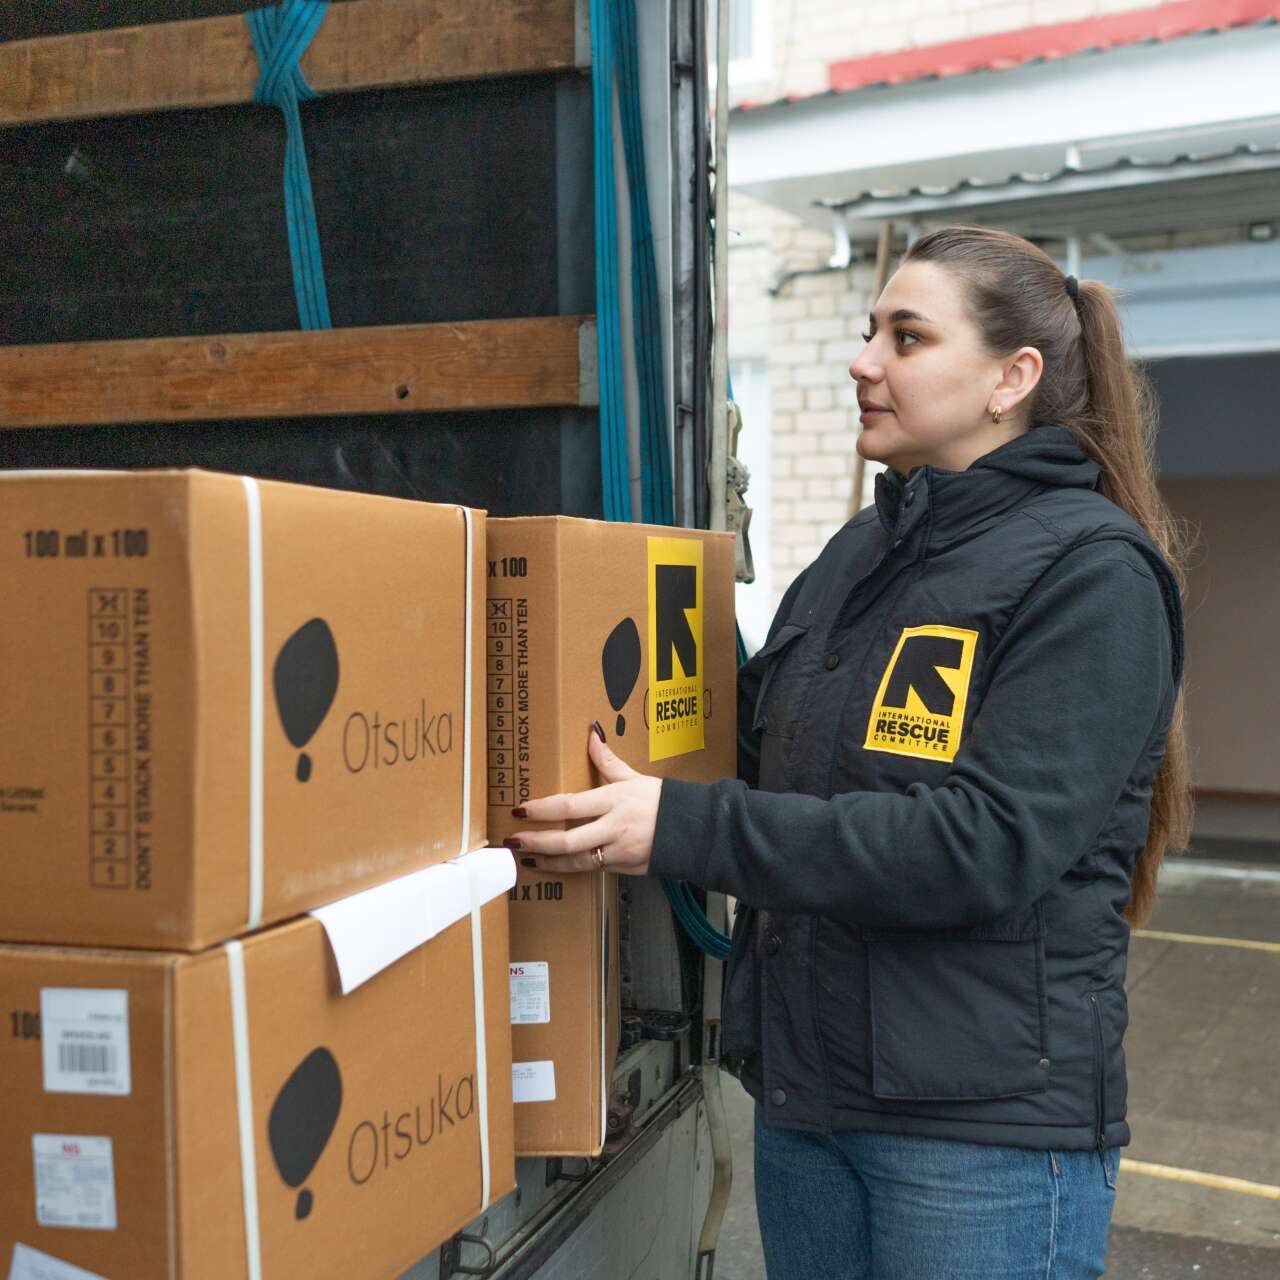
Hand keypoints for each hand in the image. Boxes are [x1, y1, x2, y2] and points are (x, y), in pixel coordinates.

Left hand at [506, 725, 661, 875]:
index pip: (569, 806)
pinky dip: (570, 869)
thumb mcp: (635, 777)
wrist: (694, 831)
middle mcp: (613, 828)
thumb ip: (608, 761)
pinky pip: (591, 870)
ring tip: (526, 860)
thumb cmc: (663, 801)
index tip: (520, 809)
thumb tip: (592, 733)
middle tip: (512, 841)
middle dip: (536, 842)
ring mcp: (617, 851)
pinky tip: (554, 866)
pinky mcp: (622, 868)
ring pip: (575, 861)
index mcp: (614, 800)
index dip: (542, 810)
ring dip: (548, 862)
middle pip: (567, 840)